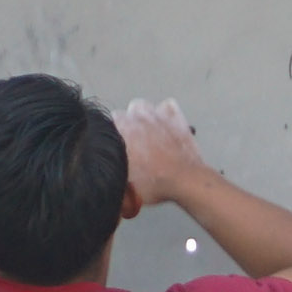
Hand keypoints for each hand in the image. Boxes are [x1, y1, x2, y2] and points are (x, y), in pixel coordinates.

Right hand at [115, 97, 205, 219]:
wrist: (185, 180)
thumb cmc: (156, 183)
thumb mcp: (124, 186)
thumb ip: (112, 175)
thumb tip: (109, 179)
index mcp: (122, 131)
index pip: (106, 122)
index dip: (111, 134)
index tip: (115, 144)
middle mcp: (138, 118)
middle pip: (125, 112)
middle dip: (127, 123)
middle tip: (133, 141)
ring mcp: (158, 115)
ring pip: (143, 105)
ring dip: (143, 115)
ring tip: (147, 132)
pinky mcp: (176, 118)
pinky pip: (167, 105)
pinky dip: (165, 113)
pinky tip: (164, 125)